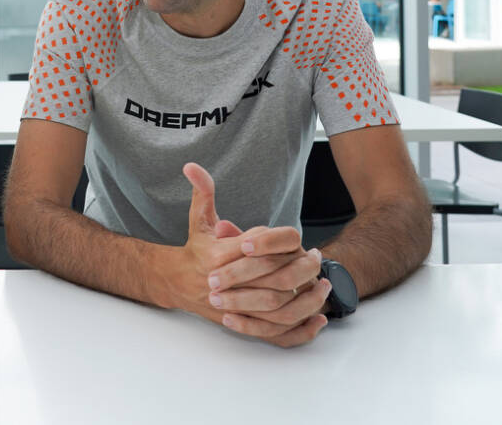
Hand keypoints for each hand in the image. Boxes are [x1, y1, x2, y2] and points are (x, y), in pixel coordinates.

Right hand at [179, 164, 327, 346]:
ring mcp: (236, 307)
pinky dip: (301, 330)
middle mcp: (228, 284)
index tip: (296, 241)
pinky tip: (319, 319)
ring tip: (322, 284)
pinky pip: (278, 335)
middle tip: (317, 258)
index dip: (279, 243)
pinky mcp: (245, 324)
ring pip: (281, 309)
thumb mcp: (199, 219)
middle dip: (302, 268)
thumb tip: (192, 166)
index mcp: (218, 256)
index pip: (259, 248)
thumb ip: (202, 192)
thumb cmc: (196, 249)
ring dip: (308, 298)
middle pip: (275, 278)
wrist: (179, 283)